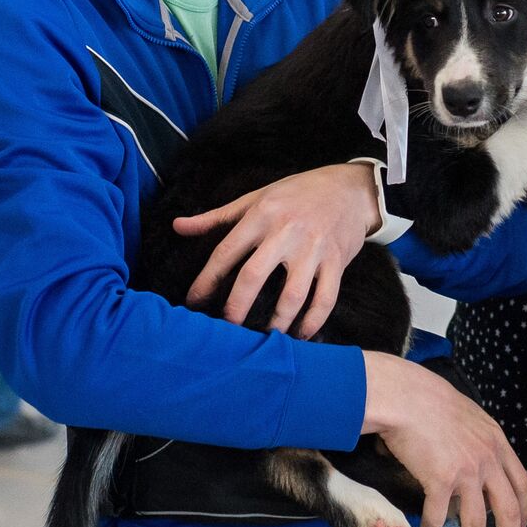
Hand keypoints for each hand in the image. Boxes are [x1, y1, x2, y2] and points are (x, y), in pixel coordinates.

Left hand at [176, 163, 380, 337]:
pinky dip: (313, 321)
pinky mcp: (337, 261)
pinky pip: (326, 298)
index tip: (194, 302)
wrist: (349, 188)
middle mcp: (287, 231)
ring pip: (293, 294)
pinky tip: (301, 335)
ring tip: (265, 338)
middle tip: (226, 329)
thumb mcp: (256, 197)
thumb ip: (217, 216)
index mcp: (262, 215)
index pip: (227, 251)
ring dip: (277, 322)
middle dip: (236, 307)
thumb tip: (177, 226)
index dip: (207, 280)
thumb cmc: (297, 193)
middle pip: (254, 276)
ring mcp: (314, 248)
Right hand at [363, 352, 526, 526]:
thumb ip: (478, 439)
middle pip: (509, 508)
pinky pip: (439, 517)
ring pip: (476, 521)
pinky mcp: (440, 479)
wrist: (406, 395)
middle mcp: (487, 458)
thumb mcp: (469, 416)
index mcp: (496, 441)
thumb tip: (475, 461)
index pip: (521, 482)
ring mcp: (466, 469)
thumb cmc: (431, 399)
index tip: (521, 526)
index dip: (524, 508)